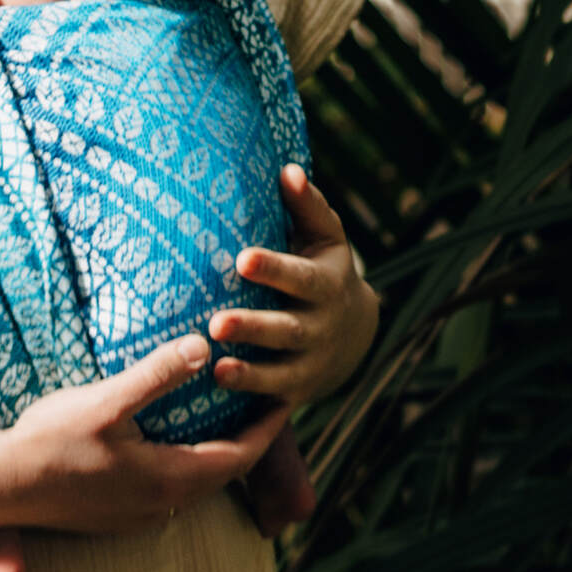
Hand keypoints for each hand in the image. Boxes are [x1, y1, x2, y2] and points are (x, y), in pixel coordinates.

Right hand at [0, 334, 288, 534]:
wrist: (0, 487)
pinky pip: (169, 489)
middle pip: (223, 473)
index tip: (289, 397)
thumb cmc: (51, 442)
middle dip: (249, 439)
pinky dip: (186, 461)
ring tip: (224, 414)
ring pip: (196, 483)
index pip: (240, 457)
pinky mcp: (117, 515)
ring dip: (216, 451)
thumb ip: (155, 376)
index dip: (268, 428)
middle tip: (263, 400)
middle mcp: (162, 506)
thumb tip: (202, 347)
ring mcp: (138, 515)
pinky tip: (170, 438)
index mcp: (170, 480)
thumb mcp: (106, 402)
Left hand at [210, 167, 379, 407]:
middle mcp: (320, 327)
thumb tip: (288, 171)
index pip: (300, 277)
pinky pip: (272, 400)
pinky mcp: (297, 392)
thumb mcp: (325, 236)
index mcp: (326, 284)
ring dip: (249, 373)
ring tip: (216, 366)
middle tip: (217, 322)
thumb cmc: (324, 267)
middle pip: (286, 330)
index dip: (274, 269)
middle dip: (253, 327)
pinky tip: (218, 393)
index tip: (243, 259)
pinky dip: (249, 400)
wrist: (356, 331)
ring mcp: (310, 364)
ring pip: (280, 372)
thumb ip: (307, 206)